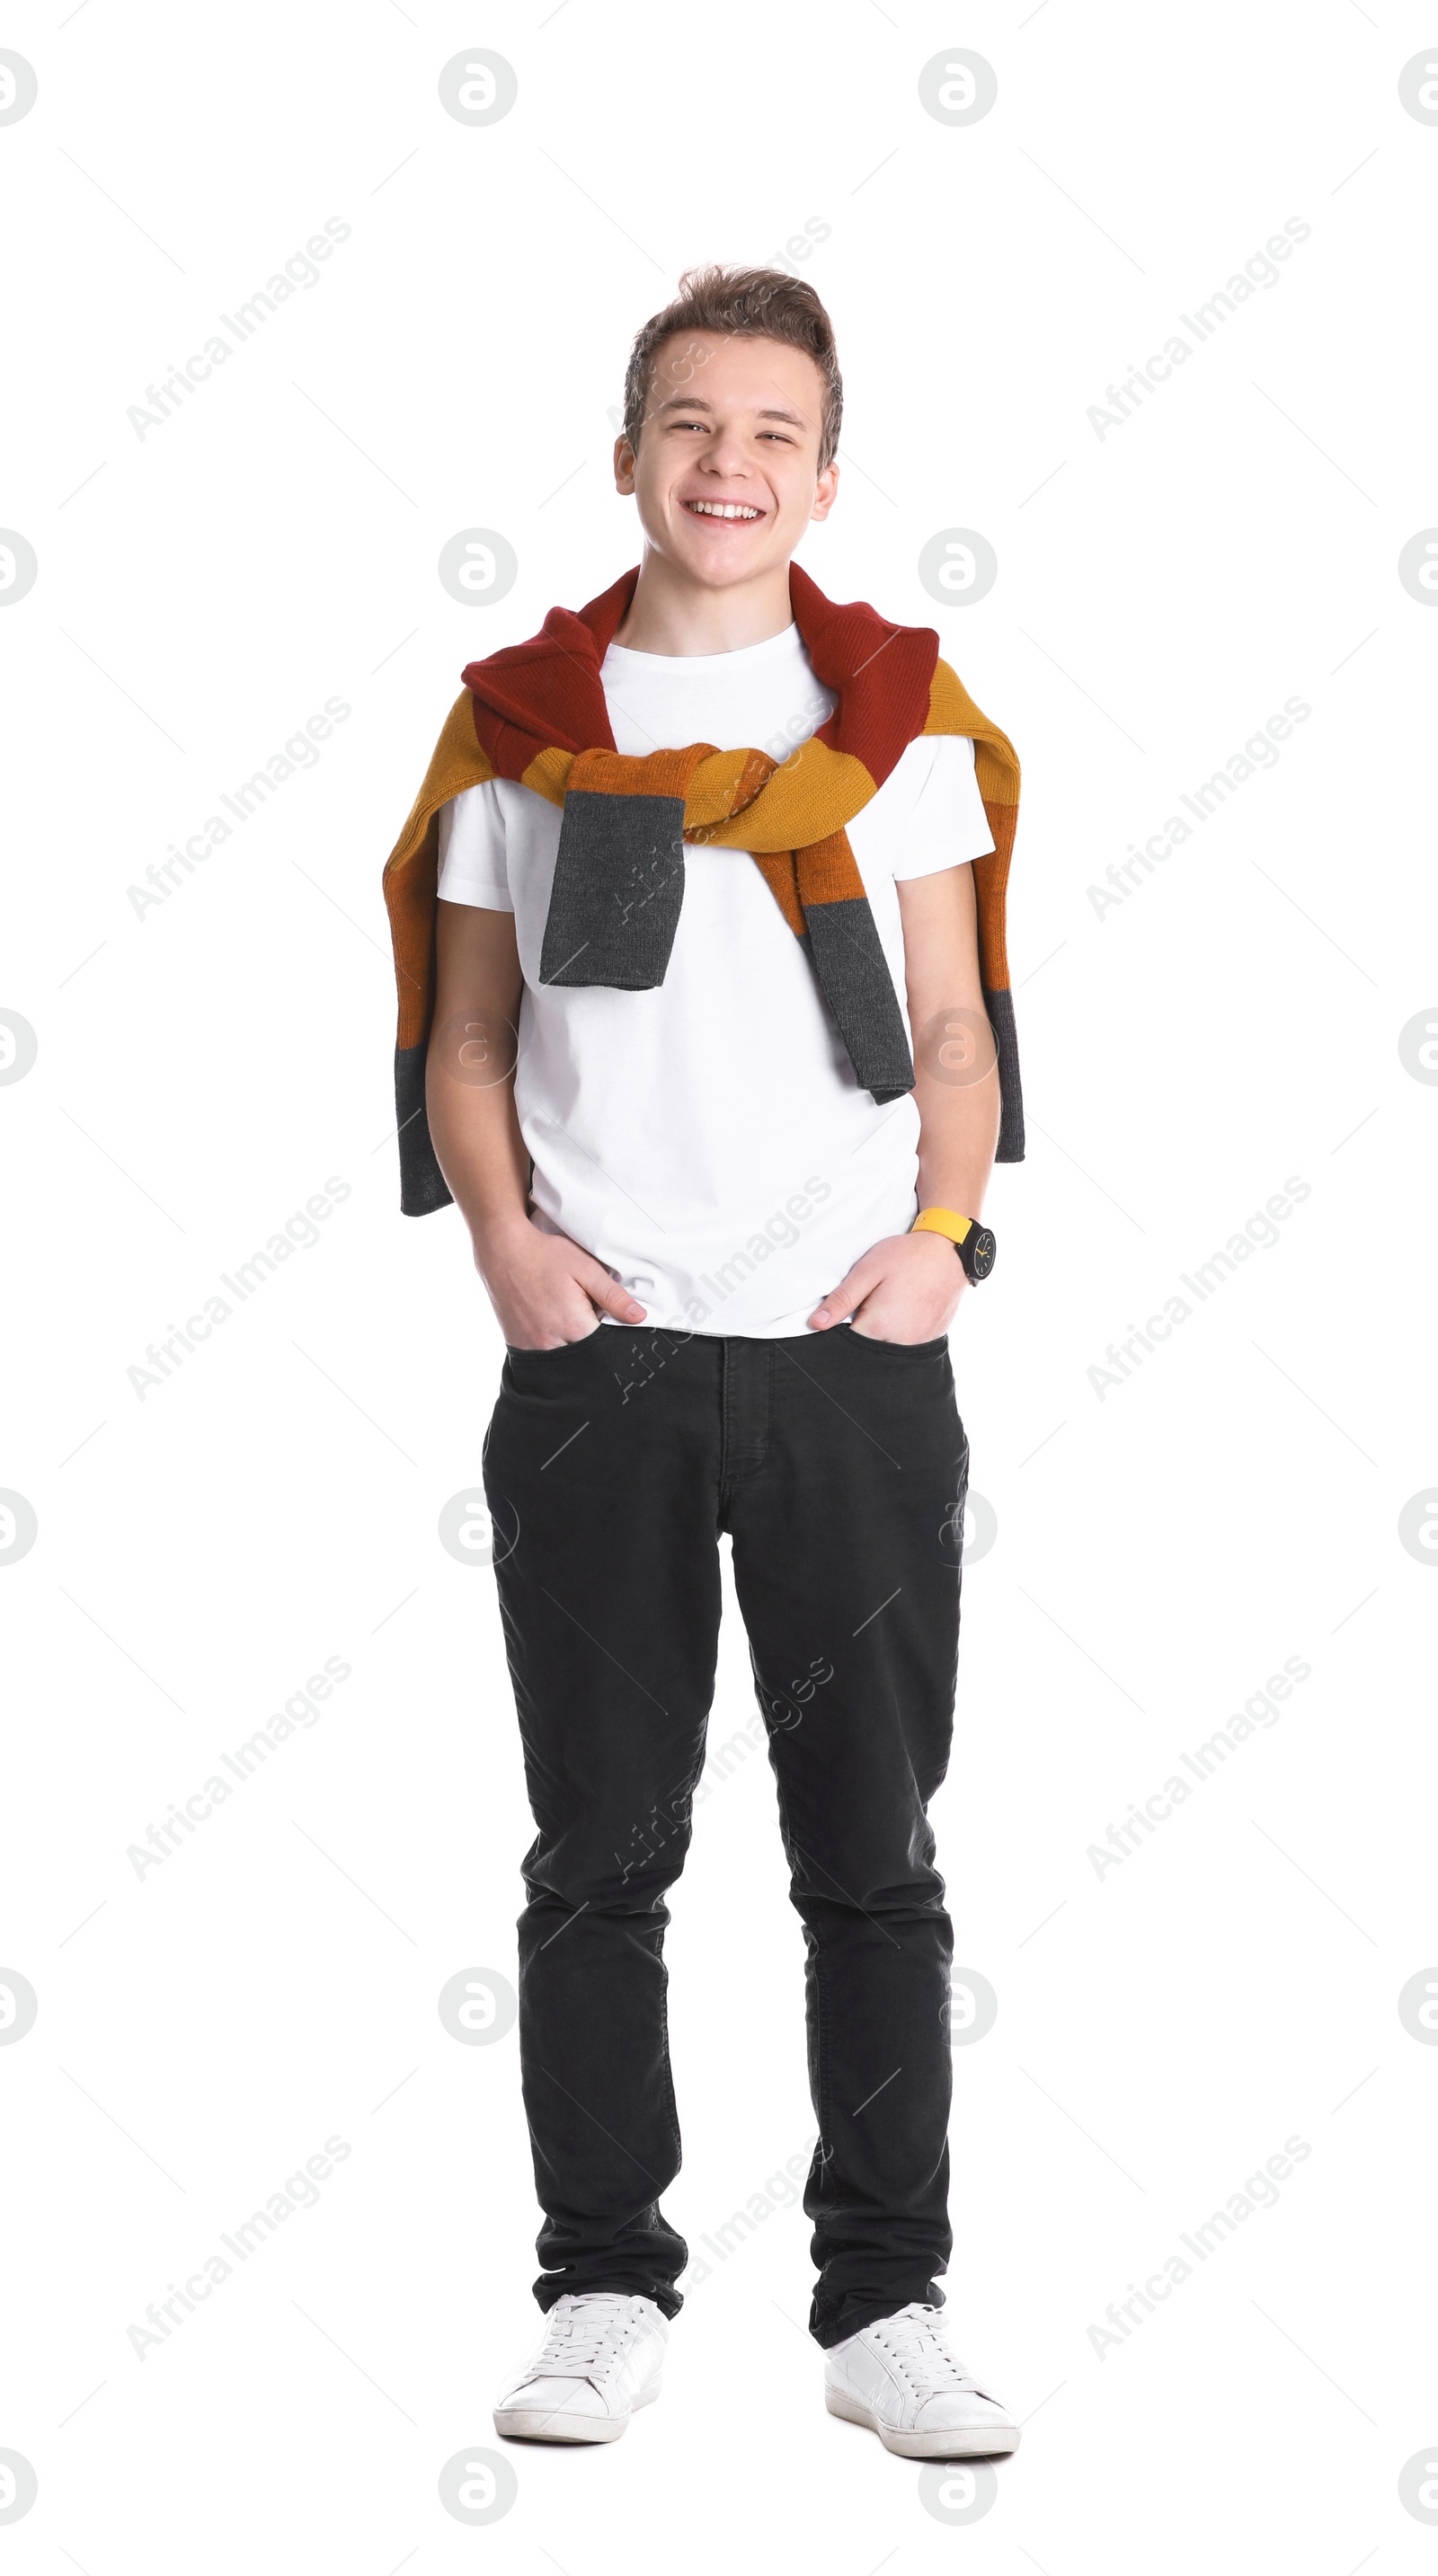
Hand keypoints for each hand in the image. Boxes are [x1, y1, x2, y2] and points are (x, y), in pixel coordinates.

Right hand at [474, 1216, 647, 1348]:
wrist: (501, 1248)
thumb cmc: (544, 1255)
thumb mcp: (586, 1268)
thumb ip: (613, 1296)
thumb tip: (639, 1317)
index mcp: (574, 1326)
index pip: (606, 1348)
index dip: (613, 1337)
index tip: (611, 1323)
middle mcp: (552, 1343)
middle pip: (584, 1356)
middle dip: (592, 1344)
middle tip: (588, 1316)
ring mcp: (532, 1347)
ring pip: (563, 1359)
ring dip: (572, 1346)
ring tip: (568, 1319)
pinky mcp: (517, 1344)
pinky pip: (541, 1356)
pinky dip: (552, 1346)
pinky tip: (552, 1325)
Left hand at [807, 1229, 965, 1342]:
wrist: (950, 1250)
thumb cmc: (908, 1257)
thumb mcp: (868, 1270)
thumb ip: (842, 1299)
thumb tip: (817, 1323)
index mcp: (879, 1327)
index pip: (847, 1342)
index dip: (841, 1326)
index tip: (849, 1308)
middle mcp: (900, 1341)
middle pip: (868, 1346)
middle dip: (863, 1328)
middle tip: (873, 1300)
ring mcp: (918, 1342)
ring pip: (887, 1346)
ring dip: (882, 1330)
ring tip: (891, 1301)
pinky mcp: (930, 1338)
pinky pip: (907, 1342)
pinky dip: (901, 1330)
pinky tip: (904, 1308)